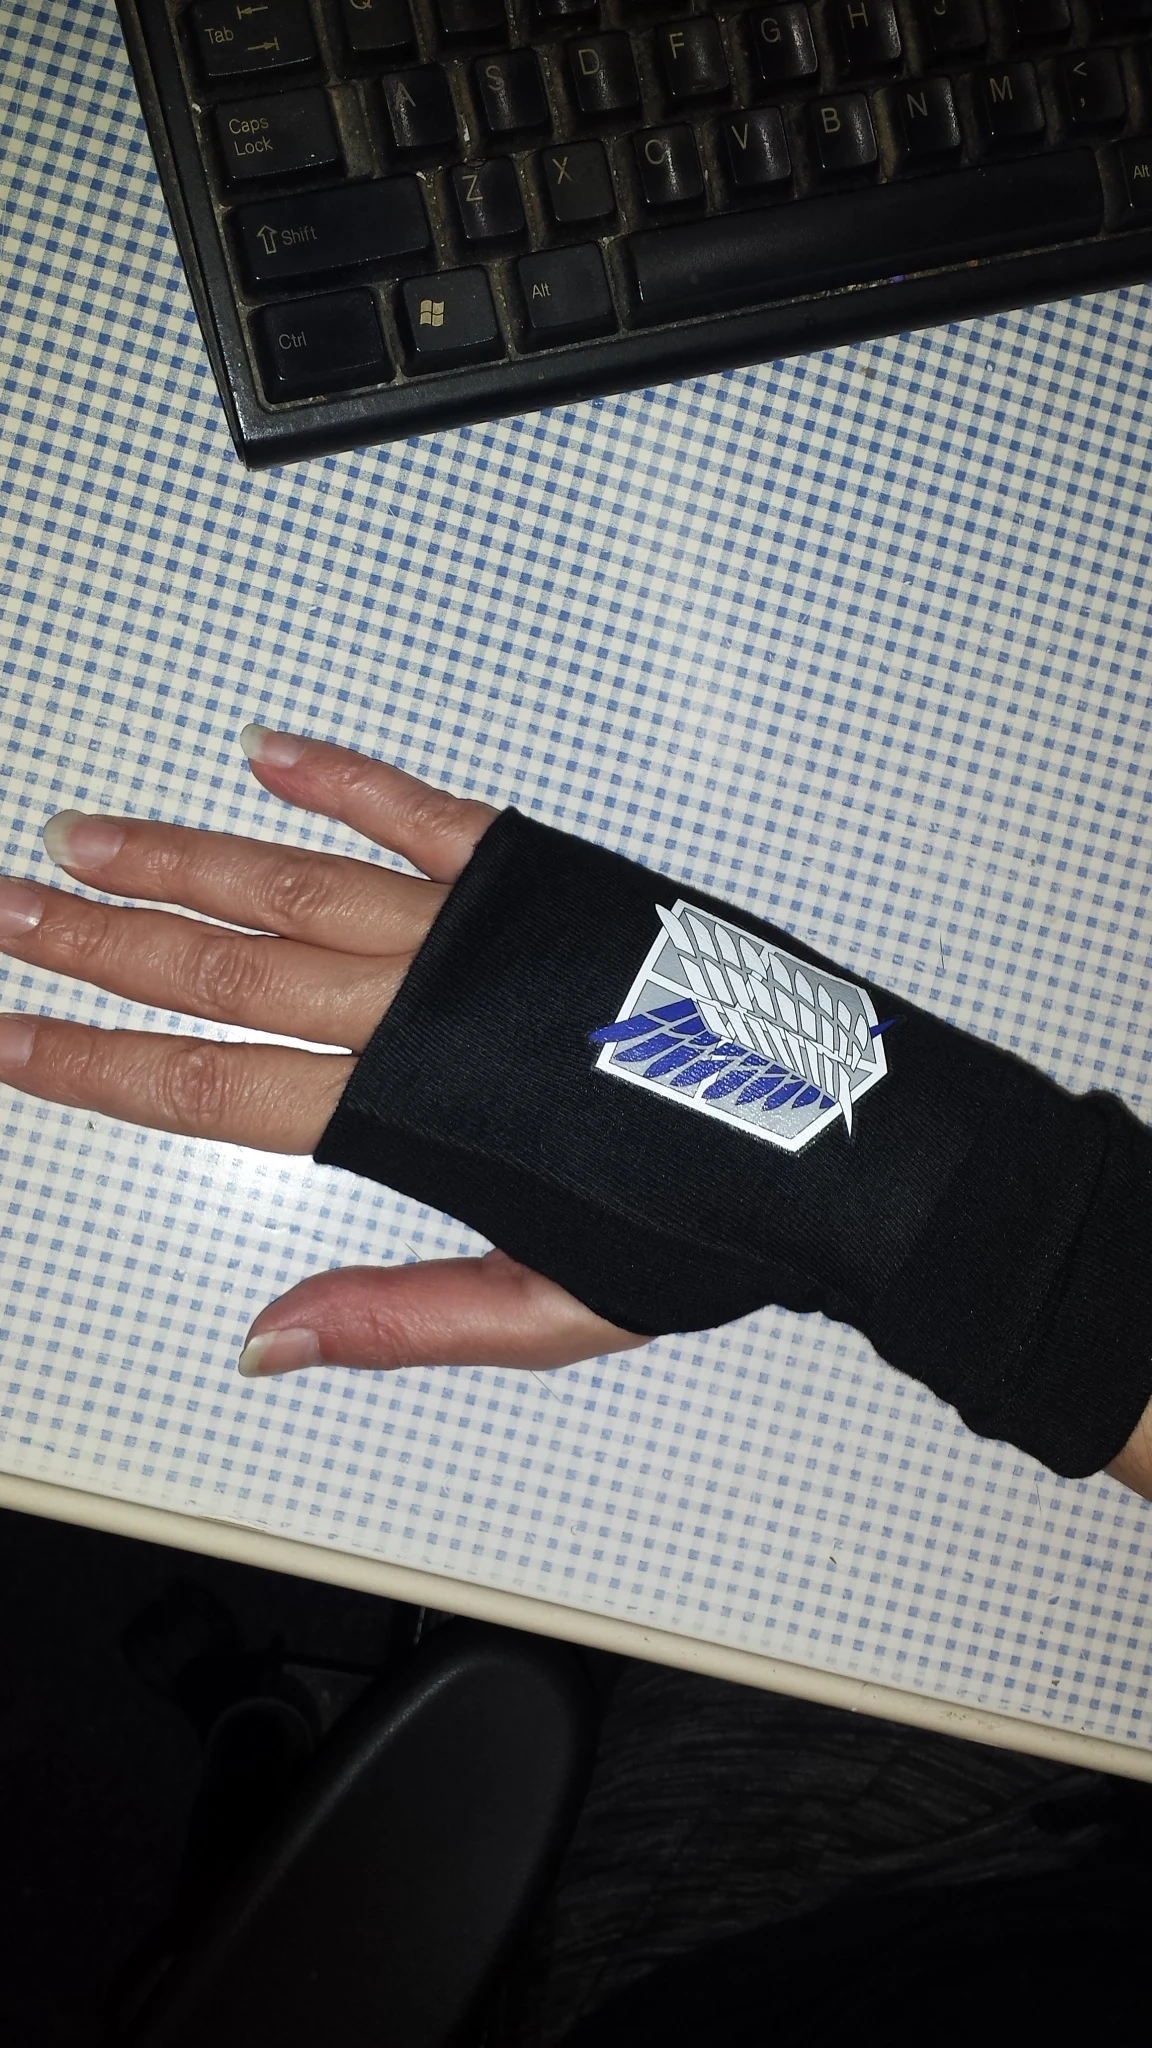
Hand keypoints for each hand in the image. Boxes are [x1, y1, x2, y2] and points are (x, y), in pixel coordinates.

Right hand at [0, 728, 639, 1379]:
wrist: (837, 1141)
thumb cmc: (699, 1235)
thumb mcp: (545, 1313)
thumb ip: (393, 1319)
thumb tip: (259, 1346)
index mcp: (406, 1119)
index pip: (207, 1088)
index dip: (89, 1061)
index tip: (4, 1033)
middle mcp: (419, 1011)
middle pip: (219, 968)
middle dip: (93, 942)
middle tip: (2, 909)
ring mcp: (474, 930)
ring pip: (292, 881)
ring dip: (179, 858)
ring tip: (80, 840)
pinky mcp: (537, 876)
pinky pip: (418, 814)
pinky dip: (340, 779)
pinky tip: (264, 751)